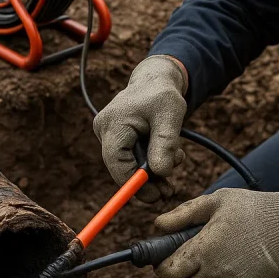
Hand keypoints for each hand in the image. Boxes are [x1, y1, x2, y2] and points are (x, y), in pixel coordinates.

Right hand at [93, 55, 187, 202]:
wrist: (156, 81)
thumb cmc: (163, 93)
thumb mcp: (170, 115)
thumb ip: (165, 142)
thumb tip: (161, 173)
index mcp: (113, 123)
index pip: (116, 162)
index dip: (133, 183)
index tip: (155, 196)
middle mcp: (104, 129)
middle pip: (121, 167)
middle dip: (146, 182)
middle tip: (169, 192)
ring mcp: (108, 134)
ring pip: (128, 165)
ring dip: (151, 173)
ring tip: (173, 169)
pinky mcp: (116, 139)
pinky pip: (131, 158)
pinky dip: (148, 163)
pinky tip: (167, 159)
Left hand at [153, 185, 278, 277]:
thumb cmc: (251, 208)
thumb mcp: (215, 201)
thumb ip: (184, 214)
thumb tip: (159, 224)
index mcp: (203, 250)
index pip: (169, 272)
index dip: (163, 265)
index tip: (164, 256)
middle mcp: (215, 273)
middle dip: (184, 266)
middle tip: (197, 245)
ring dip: (205, 270)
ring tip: (221, 246)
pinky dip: (223, 275)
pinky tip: (235, 256)